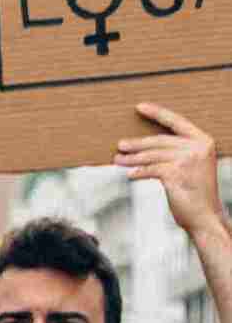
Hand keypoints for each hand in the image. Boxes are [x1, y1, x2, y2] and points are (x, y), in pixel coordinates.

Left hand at [118, 104, 228, 241]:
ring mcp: (187, 160)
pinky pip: (150, 170)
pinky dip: (138, 172)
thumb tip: (146, 148)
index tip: (139, 107)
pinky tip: (130, 175)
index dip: (157, 113)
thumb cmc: (196, 192)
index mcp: (203, 140)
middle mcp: (197, 147)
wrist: (205, 215)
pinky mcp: (176, 174)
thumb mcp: (192, 166)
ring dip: (132, 158)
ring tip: (118, 160)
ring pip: (151, 155)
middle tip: (120, 145)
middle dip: (137, 144)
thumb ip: (177, 153)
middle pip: (159, 141)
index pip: (176, 121)